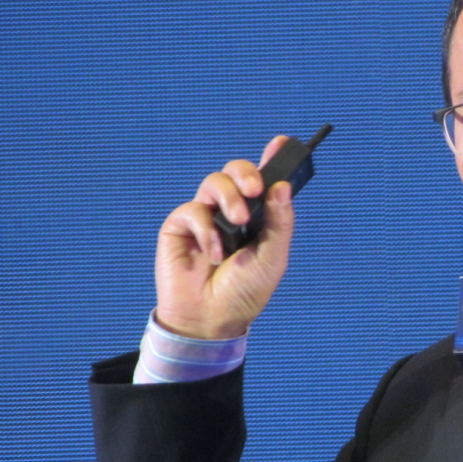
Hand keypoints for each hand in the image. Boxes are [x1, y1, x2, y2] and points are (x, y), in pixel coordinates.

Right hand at [153, 136, 294, 338]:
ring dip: (228, 197)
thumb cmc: (245, 291)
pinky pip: (193, 210)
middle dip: (246, 173)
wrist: (212, 319)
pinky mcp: (180, 226)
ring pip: (214, 182)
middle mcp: (231, 211)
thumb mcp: (272, 257)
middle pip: (236, 172)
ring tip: (238, 222)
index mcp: (258, 216)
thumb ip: (279, 222)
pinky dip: (206, 230)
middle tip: (255, 190)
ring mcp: (205, 216)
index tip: (282, 142)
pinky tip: (214, 253)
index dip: (272, 159)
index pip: (265, 181)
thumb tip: (282, 186)